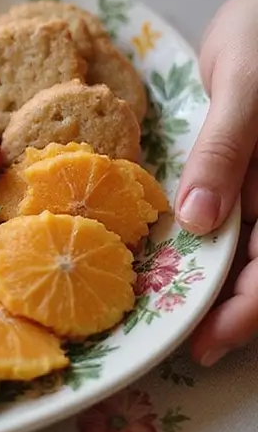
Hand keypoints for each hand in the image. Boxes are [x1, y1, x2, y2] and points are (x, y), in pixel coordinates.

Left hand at [175, 0, 257, 364]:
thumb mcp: (247, 85)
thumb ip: (227, 150)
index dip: (249, 311)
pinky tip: (182, 253)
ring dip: (221, 283)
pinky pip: (235, 213)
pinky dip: (212, 240)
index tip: (209, 343)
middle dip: (233, 311)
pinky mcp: (247, 168)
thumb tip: (200, 222)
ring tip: (181, 313)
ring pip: (251, 247)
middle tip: (190, 346)